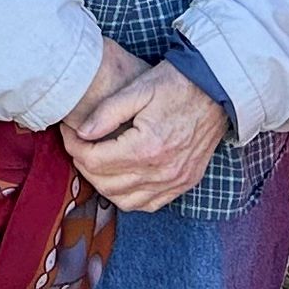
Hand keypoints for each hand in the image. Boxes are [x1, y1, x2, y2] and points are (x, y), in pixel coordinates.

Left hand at [63, 54, 227, 213]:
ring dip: (103, 184)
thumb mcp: (139, 88)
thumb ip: (107, 112)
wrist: (218, 90)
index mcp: (147, 147)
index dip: (74, 147)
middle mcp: (161, 171)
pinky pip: (149, 204)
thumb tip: (80, 132)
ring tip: (96, 161)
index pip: (95, 161)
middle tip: (79, 145)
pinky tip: (122, 179)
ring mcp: (175, 181)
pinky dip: (129, 197)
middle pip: (105, 184)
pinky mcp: (184, 182)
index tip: (70, 132)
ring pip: (124, 200)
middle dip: (84, 165)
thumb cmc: (178, 84)